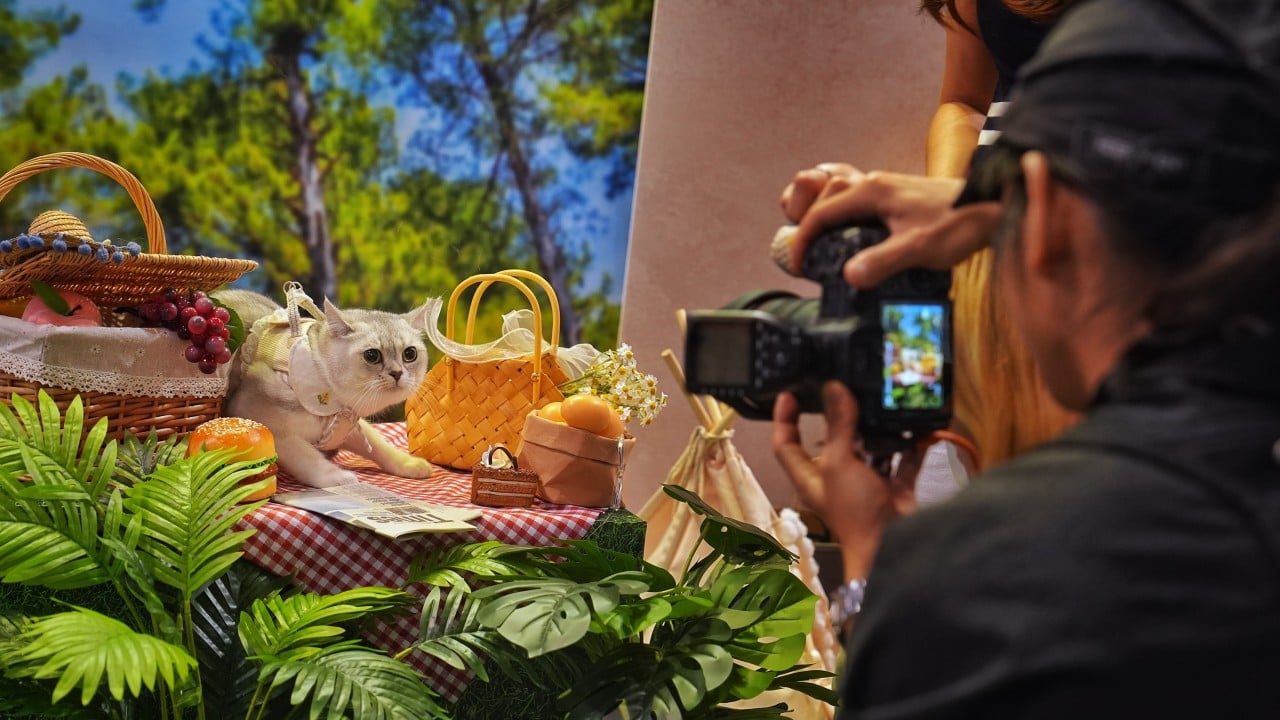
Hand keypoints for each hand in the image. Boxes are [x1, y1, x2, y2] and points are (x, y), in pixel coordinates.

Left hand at [772, 381, 921, 580]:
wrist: (893, 545)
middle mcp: (835, 476)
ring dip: (877, 428)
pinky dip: (908, 445)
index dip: (784, 419)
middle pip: (832, 439)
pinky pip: (901, 459)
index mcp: (810, 475)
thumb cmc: (854, 508)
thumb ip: (838, 425)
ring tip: (883, 399)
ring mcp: (865, 482)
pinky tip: (917, 425)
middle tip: (847, 386)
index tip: (790, 394)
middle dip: (841, 416)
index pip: (786, 444)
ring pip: (868, 447)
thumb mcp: (839, 462)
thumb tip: (833, 387)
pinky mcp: (893, 486)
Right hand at [784, 170, 1000, 287]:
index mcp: (871, 192)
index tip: (799, 267)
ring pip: (842, 198)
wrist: (996, 203)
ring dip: (828, 219)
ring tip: (825, 247)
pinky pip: (860, 204)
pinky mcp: (899, 197)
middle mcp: (875, 184)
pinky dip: (847, 220)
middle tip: (809, 258)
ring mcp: (887, 188)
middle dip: (809, 226)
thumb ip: (882, 262)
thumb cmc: (960, 222)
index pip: (820, 214)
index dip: (803, 242)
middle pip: (825, 199)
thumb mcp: (919, 248)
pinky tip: (857, 240)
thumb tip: (849, 278)